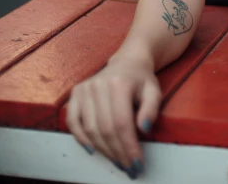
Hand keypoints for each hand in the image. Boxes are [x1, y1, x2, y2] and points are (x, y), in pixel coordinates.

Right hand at [66, 58, 161, 177]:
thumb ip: (151, 108)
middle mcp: (99, 85)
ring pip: (90, 129)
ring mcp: (85, 88)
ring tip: (116, 160)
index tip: (137, 164)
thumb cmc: (142, 79)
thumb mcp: (154, 90)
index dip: (128, 147)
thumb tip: (143, 128)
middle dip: (117, 152)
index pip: (122, 123)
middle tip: (128, 167)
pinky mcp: (76, 93)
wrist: (128, 61)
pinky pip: (73, 121)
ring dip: (103, 150)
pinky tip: (92, 150)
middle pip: (106, 129)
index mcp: (119, 84)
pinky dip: (80, 138)